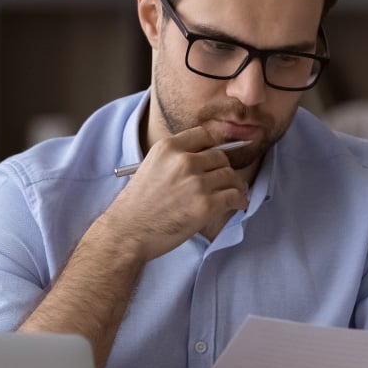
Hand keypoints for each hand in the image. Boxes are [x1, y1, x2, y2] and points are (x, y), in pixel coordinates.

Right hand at [95, 126, 248, 260]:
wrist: (128, 232)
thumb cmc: (137, 205)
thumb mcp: (151, 167)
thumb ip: (175, 159)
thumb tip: (205, 159)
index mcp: (168, 147)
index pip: (204, 135)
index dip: (212, 147)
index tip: (215, 159)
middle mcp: (184, 160)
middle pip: (220, 156)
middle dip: (224, 169)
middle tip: (225, 181)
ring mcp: (196, 182)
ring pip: (231, 176)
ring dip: (235, 186)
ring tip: (234, 194)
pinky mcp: (206, 204)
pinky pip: (235, 196)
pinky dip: (240, 200)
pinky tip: (238, 204)